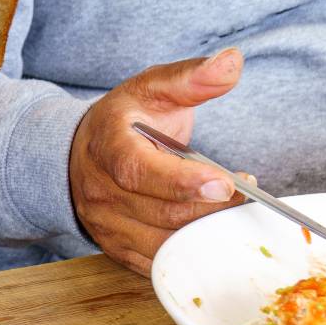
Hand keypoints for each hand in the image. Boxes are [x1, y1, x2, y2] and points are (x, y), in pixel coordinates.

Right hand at [70, 48, 252, 275]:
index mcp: (105, 146)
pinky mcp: (115, 249)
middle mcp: (98, 191)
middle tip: (246, 192)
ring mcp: (104, 224)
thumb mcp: (151, 89)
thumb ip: (192, 77)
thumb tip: (232, 62)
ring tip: (230, 210)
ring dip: (204, 232)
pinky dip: (190, 252)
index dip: (182, 182)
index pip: (138, 172)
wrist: (79, 154)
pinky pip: (157, 263)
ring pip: (161, 244)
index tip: (225, 182)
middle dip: (210, 207)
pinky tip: (210, 231)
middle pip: (159, 212)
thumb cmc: (123, 122)